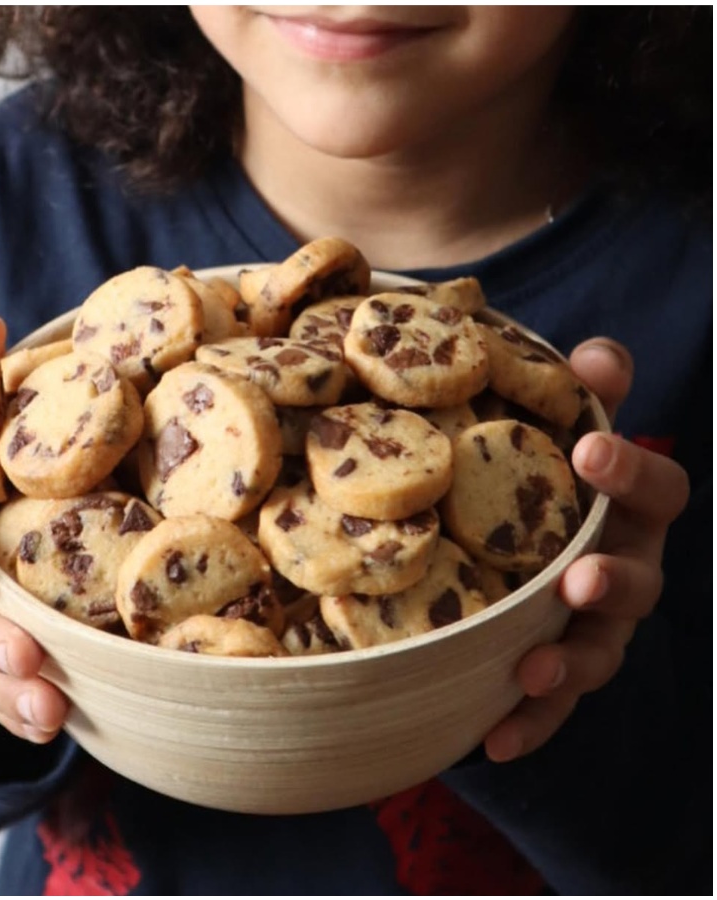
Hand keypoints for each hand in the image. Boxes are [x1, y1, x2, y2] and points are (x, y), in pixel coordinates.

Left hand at [483, 338, 689, 761]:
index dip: (631, 471)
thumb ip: (578, 390)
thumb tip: (596, 355)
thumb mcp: (548, 423)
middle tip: (577, 580)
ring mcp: (591, 626)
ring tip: (533, 670)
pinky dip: (529, 724)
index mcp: (626, 507)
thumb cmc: (530, 466)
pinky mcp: (553, 671)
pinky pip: (550, 707)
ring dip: (571, 664)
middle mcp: (622, 566)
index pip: (657, 488)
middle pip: (639, 581)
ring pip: (599, 651)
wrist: (494, 531)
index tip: (591, 449)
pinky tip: (494, 740)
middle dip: (614, 582)